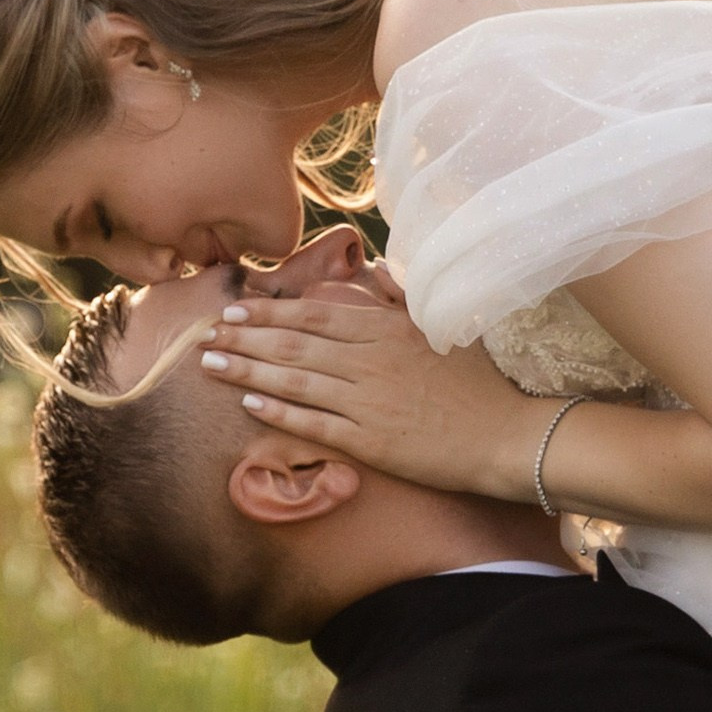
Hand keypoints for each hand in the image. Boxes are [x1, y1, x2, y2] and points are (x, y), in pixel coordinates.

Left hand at [199, 287, 544, 499]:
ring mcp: (368, 401)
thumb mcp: (442, 327)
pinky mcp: (371, 441)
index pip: (314, 313)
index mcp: (386, 329)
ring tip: (210, 365)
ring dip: (247, 370)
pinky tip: (249, 403)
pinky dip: (279, 411)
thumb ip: (401, 301)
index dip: (268, 310)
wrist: (507, 436)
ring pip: (294, 379)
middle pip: (293, 343)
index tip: (234, 308)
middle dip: (243, 337)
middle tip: (204, 335)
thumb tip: (374, 270)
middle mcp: (370, 360)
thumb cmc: (481, 383)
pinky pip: (314, 422)